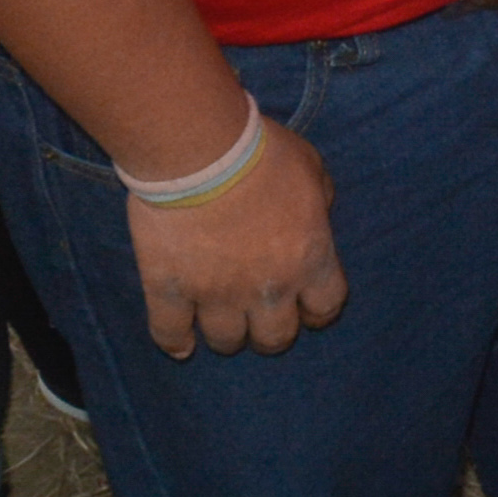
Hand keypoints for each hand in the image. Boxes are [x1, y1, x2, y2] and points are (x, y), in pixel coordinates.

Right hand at [127, 115, 343, 359]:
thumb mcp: (311, 167)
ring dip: (227, 335)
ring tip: (220, 323)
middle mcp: (268, 289)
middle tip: (259, 318)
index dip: (317, 311)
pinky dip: (174, 342)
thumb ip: (320, 199)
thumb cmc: (262, 154)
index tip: (307, 309)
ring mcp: (217, 294)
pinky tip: (180, 344)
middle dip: (269, 332)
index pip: (326, 307)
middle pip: (275, 338)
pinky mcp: (171, 290)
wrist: (200, 152)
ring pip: (226, 340)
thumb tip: (317, 214)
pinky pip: (170, 332)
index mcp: (308, 259)